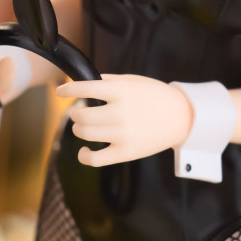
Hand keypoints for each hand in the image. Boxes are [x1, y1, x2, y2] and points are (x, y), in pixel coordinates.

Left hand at [54, 74, 193, 166]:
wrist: (180, 117)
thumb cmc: (155, 96)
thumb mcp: (133, 81)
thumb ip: (108, 81)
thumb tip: (84, 83)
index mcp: (120, 91)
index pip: (85, 88)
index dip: (68, 90)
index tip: (60, 92)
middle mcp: (119, 112)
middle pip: (81, 115)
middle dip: (76, 113)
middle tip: (81, 112)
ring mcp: (121, 134)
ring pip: (84, 134)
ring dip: (80, 129)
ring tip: (85, 126)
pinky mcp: (125, 153)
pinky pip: (95, 159)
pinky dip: (84, 156)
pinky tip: (84, 150)